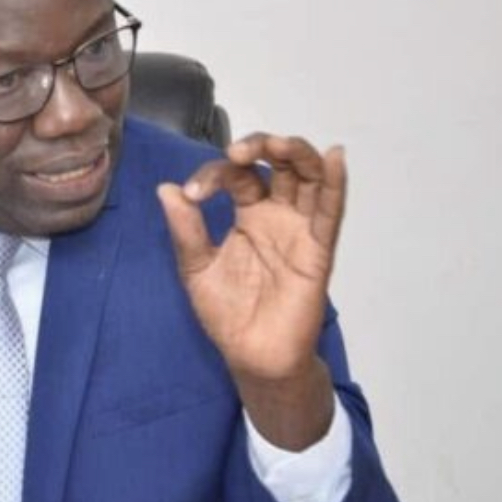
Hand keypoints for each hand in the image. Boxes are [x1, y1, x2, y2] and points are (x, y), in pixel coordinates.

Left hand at [157, 133, 345, 447]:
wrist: (252, 357)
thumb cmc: (227, 314)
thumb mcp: (196, 268)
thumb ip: (185, 230)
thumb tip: (165, 189)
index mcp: (248, 213)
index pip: (236, 176)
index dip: (214, 175)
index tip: (193, 195)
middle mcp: (277, 214)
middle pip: (279, 164)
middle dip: (262, 146)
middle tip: (238, 152)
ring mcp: (300, 229)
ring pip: (309, 178)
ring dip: (297, 154)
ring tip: (278, 145)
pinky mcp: (318, 250)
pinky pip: (330, 213)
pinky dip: (335, 184)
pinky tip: (333, 158)